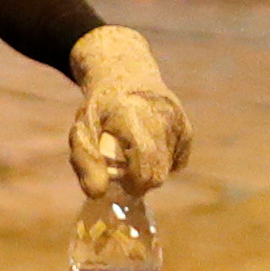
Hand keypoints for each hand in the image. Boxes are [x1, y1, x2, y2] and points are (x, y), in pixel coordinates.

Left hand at [67, 27, 189, 201]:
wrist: (128, 76)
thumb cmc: (100, 107)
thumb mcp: (82, 129)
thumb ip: (86, 161)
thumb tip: (98, 194)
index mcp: (133, 118)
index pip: (145, 170)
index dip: (131, 184)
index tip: (117, 179)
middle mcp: (162, 119)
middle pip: (157, 176)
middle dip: (138, 180)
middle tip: (120, 166)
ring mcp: (179, 124)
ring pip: (167, 170)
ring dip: (148, 169)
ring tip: (131, 150)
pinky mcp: (187, 130)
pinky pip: (176, 163)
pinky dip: (161, 162)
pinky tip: (147, 144)